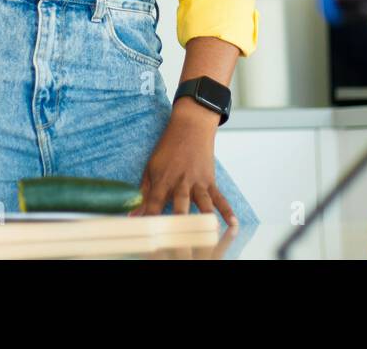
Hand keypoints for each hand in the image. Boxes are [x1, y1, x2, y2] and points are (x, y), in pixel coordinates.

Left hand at [130, 101, 236, 225]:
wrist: (190, 127)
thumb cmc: (168, 148)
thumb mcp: (151, 167)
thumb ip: (144, 193)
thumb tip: (133, 214)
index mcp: (163, 179)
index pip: (154, 203)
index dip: (151, 218)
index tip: (148, 234)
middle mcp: (180, 182)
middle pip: (180, 206)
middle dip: (179, 223)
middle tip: (179, 239)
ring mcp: (197, 182)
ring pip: (202, 203)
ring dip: (205, 218)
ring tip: (208, 233)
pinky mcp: (209, 181)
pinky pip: (219, 198)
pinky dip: (227, 211)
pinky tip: (232, 224)